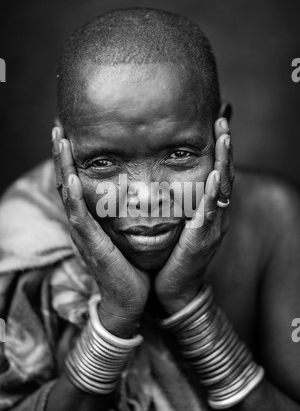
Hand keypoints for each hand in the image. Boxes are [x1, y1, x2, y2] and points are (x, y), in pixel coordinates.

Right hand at [52, 127, 150, 338]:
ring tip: (59, 141)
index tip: (72, 133)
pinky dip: (75, 197)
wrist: (131, 298)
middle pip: (67, 182)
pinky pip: (79, 218)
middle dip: (62, 155)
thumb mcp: (126, 233)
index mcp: (92, 218)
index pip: (78, 181)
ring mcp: (84, 234)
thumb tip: (137, 192)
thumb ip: (125, 213)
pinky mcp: (91, 246)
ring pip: (68, 194)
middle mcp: (83, 223)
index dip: (72, 158)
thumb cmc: (131, 265)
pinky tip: (72, 178)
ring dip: (63, 167)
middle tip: (58, 128)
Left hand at [155, 118, 233, 314]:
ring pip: (222, 190)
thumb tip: (166, 181)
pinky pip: (210, 214)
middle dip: (225, 148)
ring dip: (224, 162)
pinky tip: (215, 174)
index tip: (216, 123)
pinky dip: (213, 193)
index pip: (217, 173)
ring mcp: (212, 228)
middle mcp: (215, 216)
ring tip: (224, 136)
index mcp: (208, 211)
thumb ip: (177, 203)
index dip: (219, 149)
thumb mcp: (177, 225)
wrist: (174, 291)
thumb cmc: (173, 256)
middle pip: (225, 176)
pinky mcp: (202, 241)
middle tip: (223, 120)